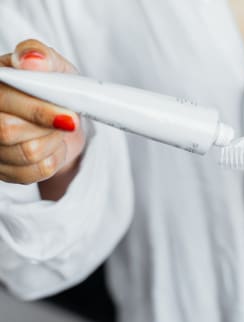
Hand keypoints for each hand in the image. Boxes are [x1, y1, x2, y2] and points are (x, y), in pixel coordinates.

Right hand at [0, 39, 84, 184]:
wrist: (63, 117)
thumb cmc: (52, 87)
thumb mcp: (53, 66)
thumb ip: (41, 56)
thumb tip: (31, 60)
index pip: (4, 102)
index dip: (38, 110)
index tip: (68, 116)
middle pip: (8, 132)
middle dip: (48, 127)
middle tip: (66, 119)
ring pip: (27, 154)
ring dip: (53, 142)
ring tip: (55, 130)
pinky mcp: (4, 171)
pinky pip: (35, 173)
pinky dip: (53, 160)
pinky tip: (51, 146)